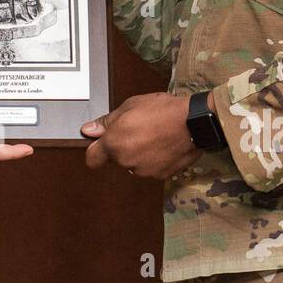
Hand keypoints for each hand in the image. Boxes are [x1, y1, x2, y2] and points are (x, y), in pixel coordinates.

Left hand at [81, 92, 198, 179]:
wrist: (193, 123)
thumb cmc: (162, 110)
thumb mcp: (130, 106)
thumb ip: (106, 122)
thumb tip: (88, 130)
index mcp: (114, 143)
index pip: (92, 158)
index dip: (96, 151)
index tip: (100, 144)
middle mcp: (125, 161)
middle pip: (116, 158)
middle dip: (123, 146)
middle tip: (137, 129)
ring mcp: (143, 171)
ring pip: (134, 163)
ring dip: (139, 153)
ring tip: (154, 135)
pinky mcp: (159, 176)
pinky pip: (150, 168)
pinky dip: (154, 159)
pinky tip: (163, 145)